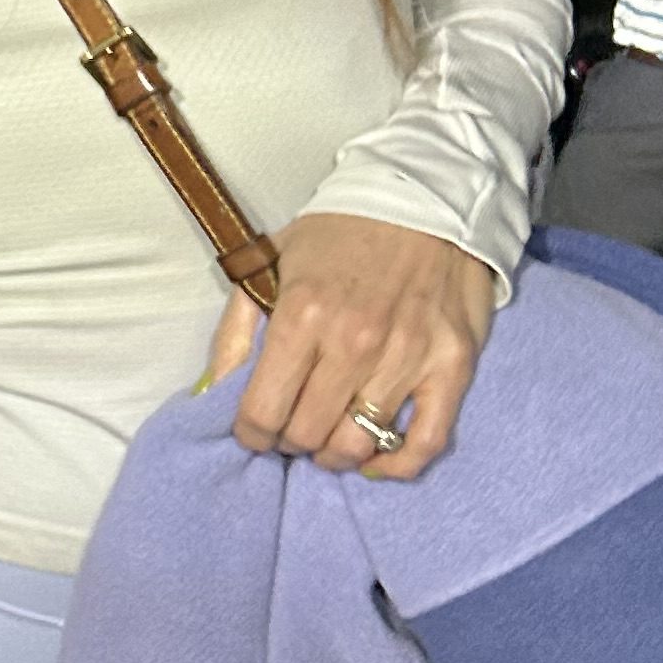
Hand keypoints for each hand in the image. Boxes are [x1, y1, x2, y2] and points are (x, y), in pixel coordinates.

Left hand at [202, 211, 496, 481]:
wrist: (423, 197)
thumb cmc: (340, 235)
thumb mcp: (271, 266)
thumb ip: (236, 332)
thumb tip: (209, 392)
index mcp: (302, 316)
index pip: (262, 413)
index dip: (252, 433)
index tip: (257, 428)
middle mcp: (354, 342)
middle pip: (307, 435)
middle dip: (290, 441)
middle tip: (293, 427)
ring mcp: (407, 357)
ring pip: (358, 444)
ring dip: (335, 452)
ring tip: (329, 435)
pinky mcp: (453, 366)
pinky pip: (424, 443)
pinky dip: (395, 465)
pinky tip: (374, 460)